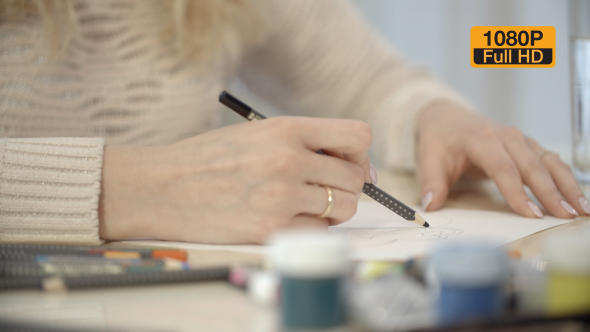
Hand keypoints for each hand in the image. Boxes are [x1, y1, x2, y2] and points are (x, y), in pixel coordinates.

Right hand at [98, 117, 372, 243]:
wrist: (160, 186)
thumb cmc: (208, 159)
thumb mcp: (256, 133)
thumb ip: (304, 144)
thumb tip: (357, 168)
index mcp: (286, 128)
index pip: (358, 136)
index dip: (359, 153)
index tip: (347, 165)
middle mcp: (289, 159)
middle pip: (355, 177)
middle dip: (346, 186)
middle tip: (322, 189)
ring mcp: (281, 195)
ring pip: (344, 207)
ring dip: (331, 209)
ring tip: (302, 203)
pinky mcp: (270, 228)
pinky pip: (318, 230)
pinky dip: (310, 227)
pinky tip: (285, 217)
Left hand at [416, 104, 588, 218]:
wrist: (446, 116)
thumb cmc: (439, 140)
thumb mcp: (428, 159)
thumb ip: (431, 183)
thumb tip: (431, 206)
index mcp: (480, 140)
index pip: (503, 168)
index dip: (517, 192)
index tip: (530, 215)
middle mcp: (505, 136)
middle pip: (532, 166)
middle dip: (551, 193)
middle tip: (565, 216)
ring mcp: (519, 139)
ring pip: (548, 162)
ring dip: (567, 186)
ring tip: (582, 210)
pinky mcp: (527, 145)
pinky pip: (550, 161)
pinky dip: (566, 178)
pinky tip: (577, 198)